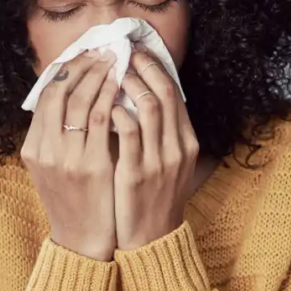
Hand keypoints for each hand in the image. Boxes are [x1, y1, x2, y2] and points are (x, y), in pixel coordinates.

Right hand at [20, 50, 118, 260]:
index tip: (85, 54)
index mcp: (34, 148)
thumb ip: (57, 136)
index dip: (66, 70)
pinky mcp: (90, 166)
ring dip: (99, 76)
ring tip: (115, 61)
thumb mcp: (53, 168)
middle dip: (83, 66)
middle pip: (59, 92)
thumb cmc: (74, 201)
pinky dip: (110, 98)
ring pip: (80, 101)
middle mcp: (45, 150)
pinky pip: (100, 120)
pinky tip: (122, 87)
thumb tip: (72, 97)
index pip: (46, 95)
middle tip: (103, 50)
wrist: (82, 241)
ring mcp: (66, 158)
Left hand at [111, 51, 200, 250]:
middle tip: (121, 52)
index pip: (175, 93)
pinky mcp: (136, 174)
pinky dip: (117, 113)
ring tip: (111, 73)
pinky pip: (128, 134)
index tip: (137, 52)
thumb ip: (162, 133)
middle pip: (164, 93)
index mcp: (186, 142)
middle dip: (142, 67)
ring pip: (149, 107)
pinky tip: (103, 107)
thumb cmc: (153, 197)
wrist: (151, 239)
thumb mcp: (168, 163)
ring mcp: (159, 161)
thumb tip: (145, 97)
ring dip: (129, 84)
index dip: (156, 67)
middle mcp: (177, 148)